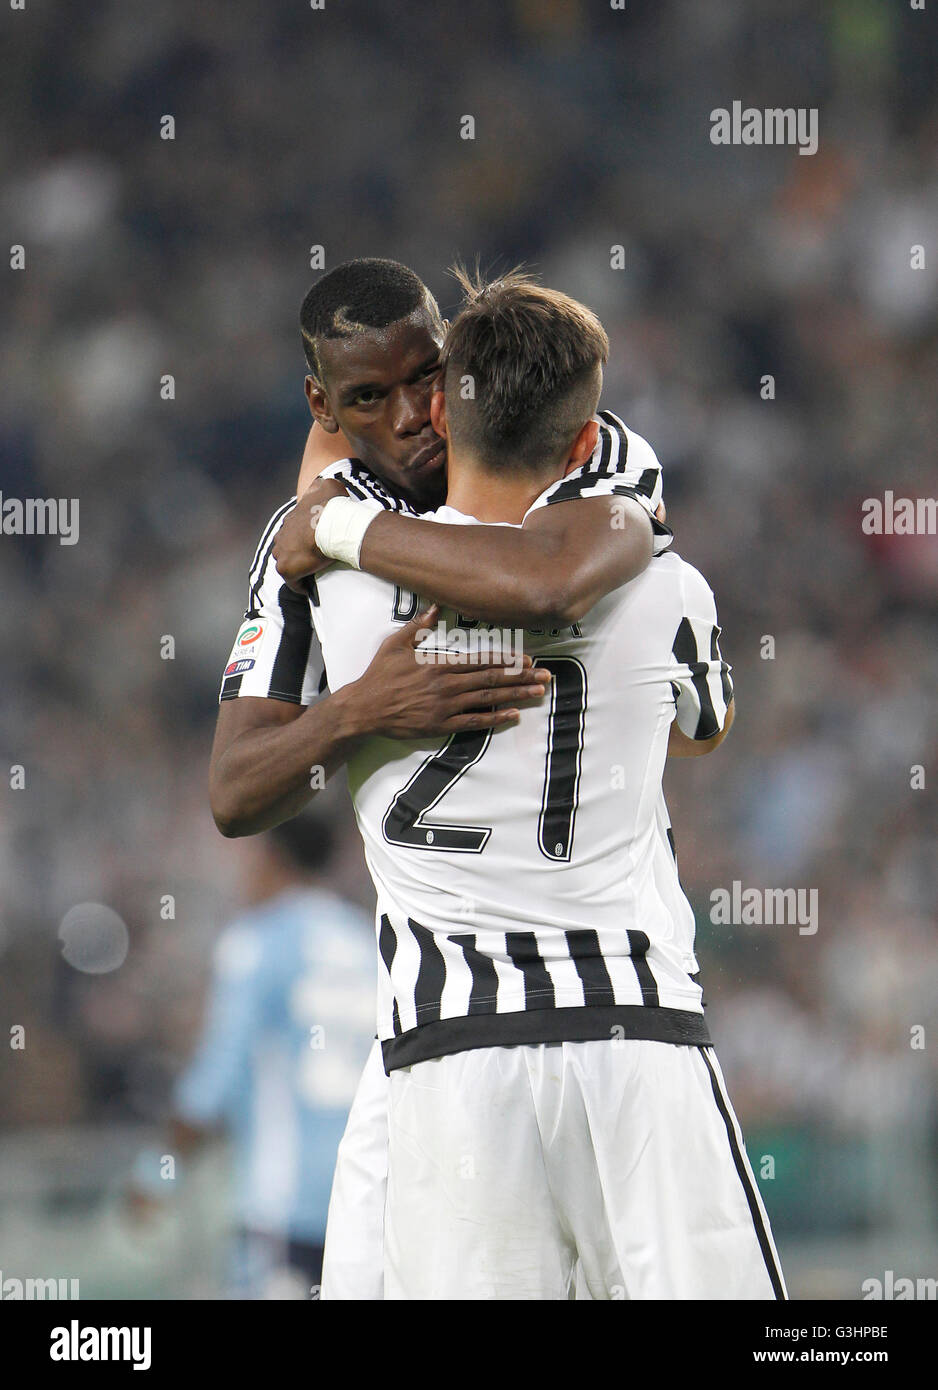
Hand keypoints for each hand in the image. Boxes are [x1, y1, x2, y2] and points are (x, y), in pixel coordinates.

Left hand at [274, 477, 348, 590]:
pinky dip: (300, 585)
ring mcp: (281, 552)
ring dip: (297, 567)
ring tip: (311, 573)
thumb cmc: (333, 506)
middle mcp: (282, 534)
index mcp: (291, 518)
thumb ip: (322, 485)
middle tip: (313, 557)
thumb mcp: (328, 485)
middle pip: (286, 545)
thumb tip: (322, 484)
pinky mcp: (286, 568)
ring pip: (286, 562)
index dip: (303, 536)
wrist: (332, 524)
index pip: (293, 528)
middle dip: (296, 551)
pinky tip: (310, 588)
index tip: (314, 541)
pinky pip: (292, 582)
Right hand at [347, 605, 550, 737]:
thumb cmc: (379, 675)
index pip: (482, 660)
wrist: (364, 707)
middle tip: (546, 676)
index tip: (528, 660)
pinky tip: (513, 715)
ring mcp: (446, 706)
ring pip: (488, 699)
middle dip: (522, 677)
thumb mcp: (395, 643)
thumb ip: (418, 626)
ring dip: (516, 695)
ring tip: (538, 693)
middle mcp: (448, 684)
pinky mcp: (441, 725)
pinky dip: (495, 719)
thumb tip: (434, 607)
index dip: (508, 660)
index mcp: (440, 664)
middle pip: (492, 679)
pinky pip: (474, 722)